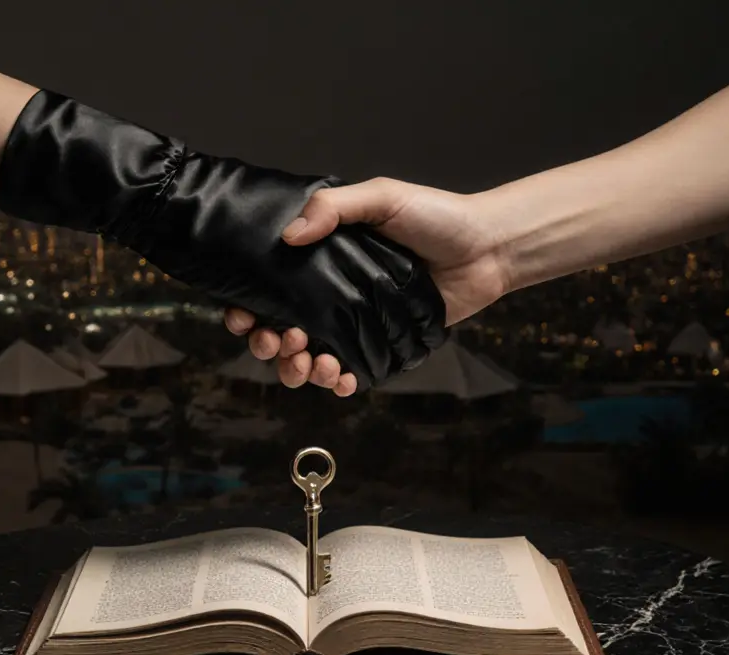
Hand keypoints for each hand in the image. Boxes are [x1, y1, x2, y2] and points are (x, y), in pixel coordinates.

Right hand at [224, 177, 510, 394]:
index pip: (271, 288)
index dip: (248, 307)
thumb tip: (289, 236)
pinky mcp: (384, 345)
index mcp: (322, 260)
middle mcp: (333, 294)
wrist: (488, 248)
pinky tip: (341, 379)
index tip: (241, 317)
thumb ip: (334, 209)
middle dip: (269, 345)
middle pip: (281, 331)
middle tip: (281, 343)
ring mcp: (357, 323)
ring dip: (301, 370)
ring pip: (310, 359)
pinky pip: (352, 372)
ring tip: (316, 363)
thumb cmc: (437, 216)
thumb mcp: (381, 198)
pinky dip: (339, 382)